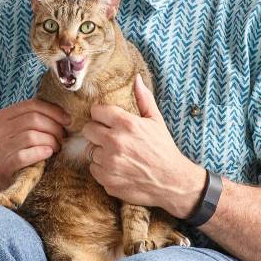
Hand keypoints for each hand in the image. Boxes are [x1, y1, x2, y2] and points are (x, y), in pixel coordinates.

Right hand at [0, 99, 69, 185]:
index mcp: (2, 116)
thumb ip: (35, 119)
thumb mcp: (21, 131)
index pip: (31, 105)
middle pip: (33, 119)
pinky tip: (48, 154)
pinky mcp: (3, 165)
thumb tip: (64, 114)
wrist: (2, 181)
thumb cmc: (18, 152)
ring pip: (31, 136)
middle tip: (63, 138)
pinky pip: (25, 155)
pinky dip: (40, 153)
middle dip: (54, 128)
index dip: (53, 111)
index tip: (67, 120)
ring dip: (50, 142)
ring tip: (56, 148)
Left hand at [82, 74, 203, 216]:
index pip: (96, 111)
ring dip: (100, 151)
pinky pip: (94, 169)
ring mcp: (109, 163)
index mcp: (127, 124)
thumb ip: (144, 99)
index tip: (106, 120)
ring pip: (90, 150)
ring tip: (117, 154)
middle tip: (109, 137)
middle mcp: (115, 142)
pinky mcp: (107, 180)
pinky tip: (117, 168)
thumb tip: (136, 78)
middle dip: (96, 132)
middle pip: (87, 129)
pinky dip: (102, 169)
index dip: (101, 115)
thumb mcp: (156, 121)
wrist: (173, 182)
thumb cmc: (164, 149)